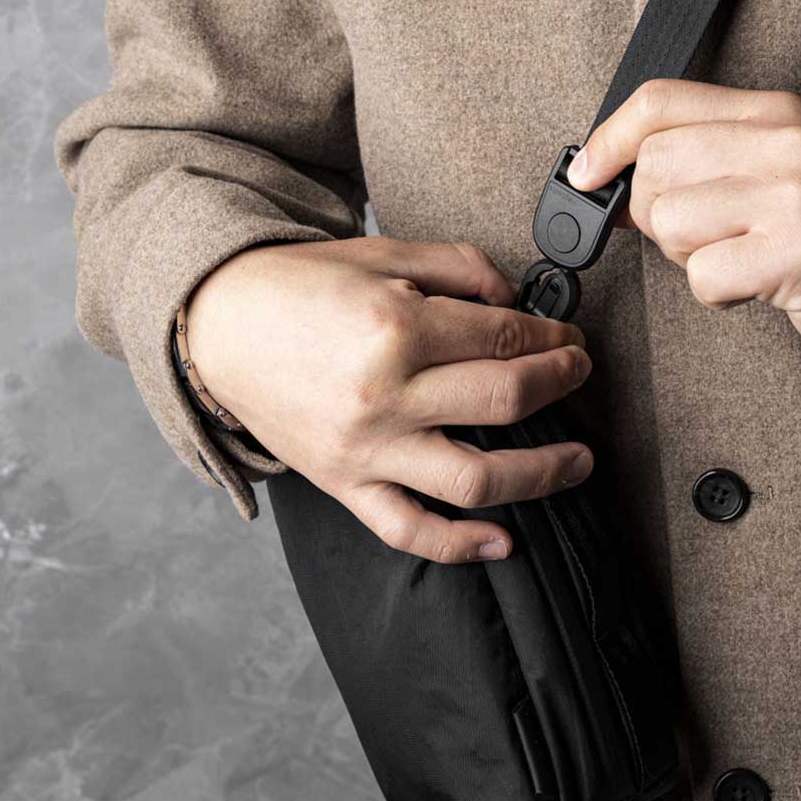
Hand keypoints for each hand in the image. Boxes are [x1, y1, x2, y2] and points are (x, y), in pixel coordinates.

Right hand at [184, 236, 593, 562]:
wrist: (220, 326)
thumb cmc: (300, 287)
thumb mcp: (383, 254)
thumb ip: (460, 267)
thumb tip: (518, 298)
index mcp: (397, 328)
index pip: (505, 338)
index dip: (553, 336)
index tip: (569, 336)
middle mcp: (386, 395)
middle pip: (505, 399)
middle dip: (561, 383)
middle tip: (580, 372)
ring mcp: (365, 449)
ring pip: (475, 479)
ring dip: (543, 474)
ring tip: (579, 461)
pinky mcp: (344, 484)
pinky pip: (407, 529)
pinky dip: (459, 546)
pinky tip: (504, 542)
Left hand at [567, 79, 800, 370]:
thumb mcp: (765, 170)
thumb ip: (694, 159)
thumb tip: (599, 174)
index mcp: (773, 111)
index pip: (660, 101)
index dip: (607, 139)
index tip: (584, 175)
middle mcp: (787, 142)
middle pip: (653, 166)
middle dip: (655, 213)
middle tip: (702, 233)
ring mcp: (796, 195)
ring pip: (669, 221)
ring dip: (687, 256)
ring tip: (737, 256)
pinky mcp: (799, 252)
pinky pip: (702, 275)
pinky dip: (715, 292)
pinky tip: (753, 285)